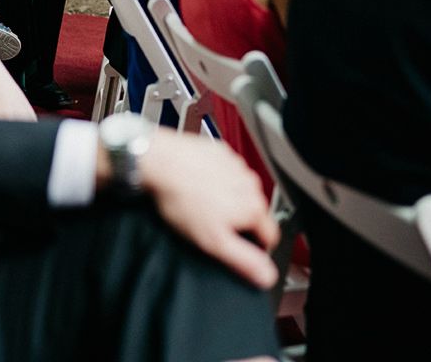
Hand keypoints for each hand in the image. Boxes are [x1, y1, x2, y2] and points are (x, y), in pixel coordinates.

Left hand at [137, 130, 278, 288]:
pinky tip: (198, 183)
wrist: (160, 163)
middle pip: (254, 212)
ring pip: (240, 190)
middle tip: (212, 223)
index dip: (256, 246)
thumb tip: (267, 276)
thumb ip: (244, 260)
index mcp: (253, 208)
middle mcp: (250, 184)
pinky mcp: (221, 154)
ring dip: (227, 198)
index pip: (270, 236)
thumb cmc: (182, 199)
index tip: (238, 246)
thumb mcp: (213, 241)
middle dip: (238, 220)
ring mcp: (236, 166)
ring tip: (201, 202)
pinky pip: (225, 171)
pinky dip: (216, 178)